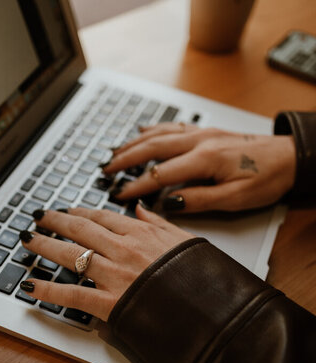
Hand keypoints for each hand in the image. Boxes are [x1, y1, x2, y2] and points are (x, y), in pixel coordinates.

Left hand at [20, 205, 192, 320]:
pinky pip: (73, 294)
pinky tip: (31, 285)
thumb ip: (160, 222)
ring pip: (71, 256)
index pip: (102, 217)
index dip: (80, 213)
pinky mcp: (110, 303)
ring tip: (28, 240)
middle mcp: (123, 250)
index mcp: (142, 234)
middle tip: (38, 217)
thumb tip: (142, 207)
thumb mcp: (185, 240)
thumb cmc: (201, 276)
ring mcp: (115, 276)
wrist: (214, 309)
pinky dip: (49, 289)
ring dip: (45, 246)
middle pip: (80, 231)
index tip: (67, 211)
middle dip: (54, 222)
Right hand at [104, 122, 295, 212]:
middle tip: (105, 170)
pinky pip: (173, 127)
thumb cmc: (267, 178)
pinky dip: (153, 129)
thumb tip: (169, 203)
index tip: (118, 196)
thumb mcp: (236, 198)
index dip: (136, 187)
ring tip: (113, 153)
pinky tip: (142, 131)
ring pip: (159, 134)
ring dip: (133, 144)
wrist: (290, 156)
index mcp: (205, 159)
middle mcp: (199, 141)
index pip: (160, 175)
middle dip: (125, 160)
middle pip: (152, 148)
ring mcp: (202, 133)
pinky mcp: (206, 131)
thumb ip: (200, 200)